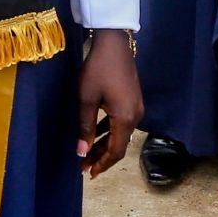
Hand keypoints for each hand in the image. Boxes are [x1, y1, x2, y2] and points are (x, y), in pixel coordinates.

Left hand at [75, 28, 143, 175]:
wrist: (114, 43)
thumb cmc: (97, 70)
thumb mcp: (87, 99)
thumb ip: (85, 128)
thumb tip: (81, 152)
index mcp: (125, 118)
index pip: (116, 151)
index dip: (102, 164)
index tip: (88, 173)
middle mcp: (135, 116)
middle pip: (120, 144)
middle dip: (102, 157)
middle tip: (83, 166)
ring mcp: (136, 107)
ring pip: (121, 134)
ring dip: (105, 144)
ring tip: (87, 152)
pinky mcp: (133, 100)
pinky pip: (122, 123)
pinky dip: (110, 131)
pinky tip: (97, 132)